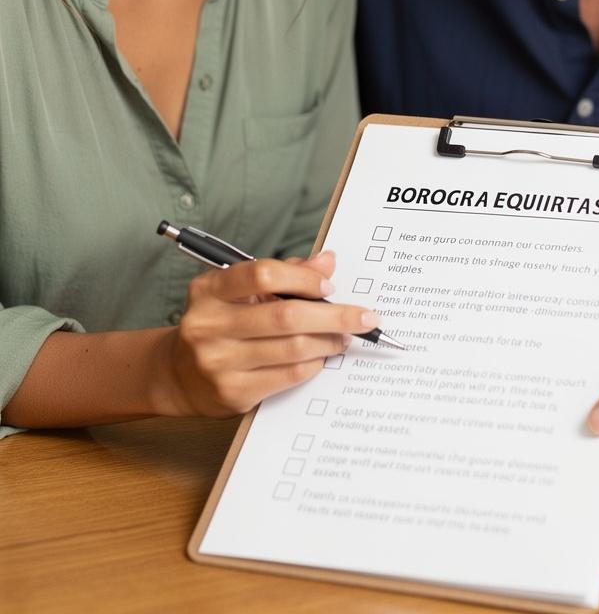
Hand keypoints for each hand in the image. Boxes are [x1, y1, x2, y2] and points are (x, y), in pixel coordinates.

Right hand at [157, 250, 377, 417]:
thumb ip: (284, 274)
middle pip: (286, 315)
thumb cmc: (220, 322)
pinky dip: (313, 364)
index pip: (263, 275)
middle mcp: (208, 323)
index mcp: (209, 289)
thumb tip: (327, 261)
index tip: (330, 284)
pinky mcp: (232, 392)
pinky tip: (321, 357)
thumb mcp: (239, 291)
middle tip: (364, 317)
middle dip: (334, 315)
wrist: (178, 373)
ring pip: (292, 348)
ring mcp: (218, 361)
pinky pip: (287, 375)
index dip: (303, 278)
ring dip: (328, 341)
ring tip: (345, 336)